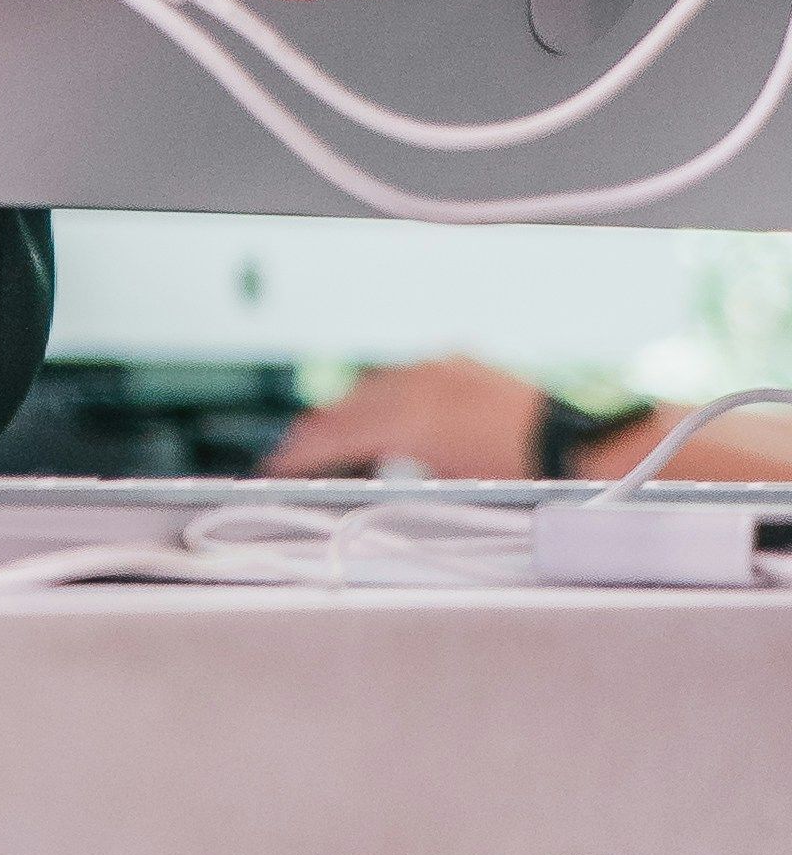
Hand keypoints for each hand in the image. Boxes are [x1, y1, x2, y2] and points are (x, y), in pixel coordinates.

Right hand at [263, 358, 548, 481]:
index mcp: (409, 419)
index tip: (275, 467)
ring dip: (347, 412)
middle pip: (343, 405)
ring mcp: (439, 367)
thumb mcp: (441, 492)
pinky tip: (382, 416)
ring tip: (329, 439)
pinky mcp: (458, 361)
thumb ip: (385, 479)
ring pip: (371, 386)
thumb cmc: (519, 483)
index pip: (331, 433)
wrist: (579, 451)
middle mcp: (419, 382)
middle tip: (289, 455)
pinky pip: (404, 375)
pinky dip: (384, 397)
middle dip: (313, 432)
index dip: (296, 453)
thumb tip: (350, 483)